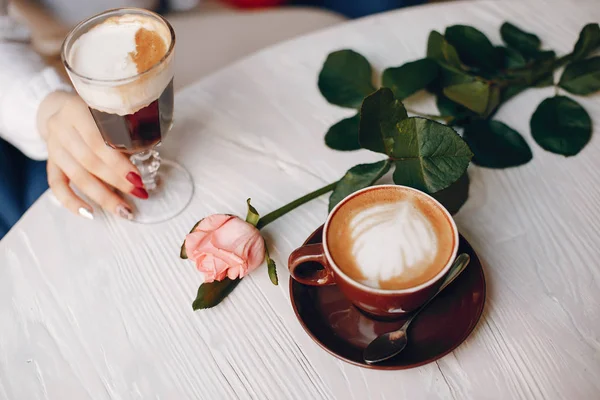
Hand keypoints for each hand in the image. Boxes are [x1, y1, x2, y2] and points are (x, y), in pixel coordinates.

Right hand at [38, 91, 147, 219]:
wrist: (60, 108)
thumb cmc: (95, 113)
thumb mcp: (108, 114)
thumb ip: (122, 134)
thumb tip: (143, 166)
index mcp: (77, 111)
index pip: (98, 142)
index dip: (119, 164)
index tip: (138, 180)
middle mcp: (61, 128)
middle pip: (89, 162)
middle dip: (117, 182)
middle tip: (139, 194)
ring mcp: (53, 146)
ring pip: (77, 176)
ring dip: (103, 196)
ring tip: (123, 210)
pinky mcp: (50, 162)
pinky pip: (56, 186)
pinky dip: (72, 202)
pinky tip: (89, 213)